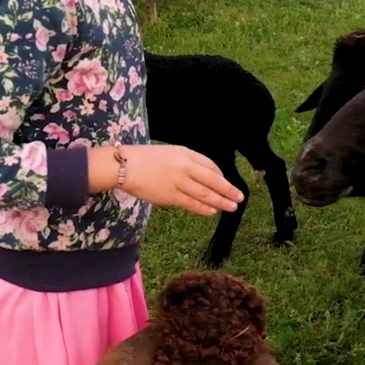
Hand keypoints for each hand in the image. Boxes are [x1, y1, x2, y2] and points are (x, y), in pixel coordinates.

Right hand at [89, 145, 243, 215]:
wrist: (125, 166)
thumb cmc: (145, 159)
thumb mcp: (170, 153)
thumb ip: (186, 163)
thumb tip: (203, 177)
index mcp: (185, 153)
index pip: (210, 165)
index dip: (221, 175)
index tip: (226, 183)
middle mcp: (185, 166)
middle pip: (213, 179)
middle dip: (228, 190)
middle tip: (240, 197)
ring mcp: (178, 181)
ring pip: (205, 193)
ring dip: (220, 201)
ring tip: (231, 207)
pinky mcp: (170, 195)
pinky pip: (191, 203)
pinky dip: (203, 208)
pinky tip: (212, 212)